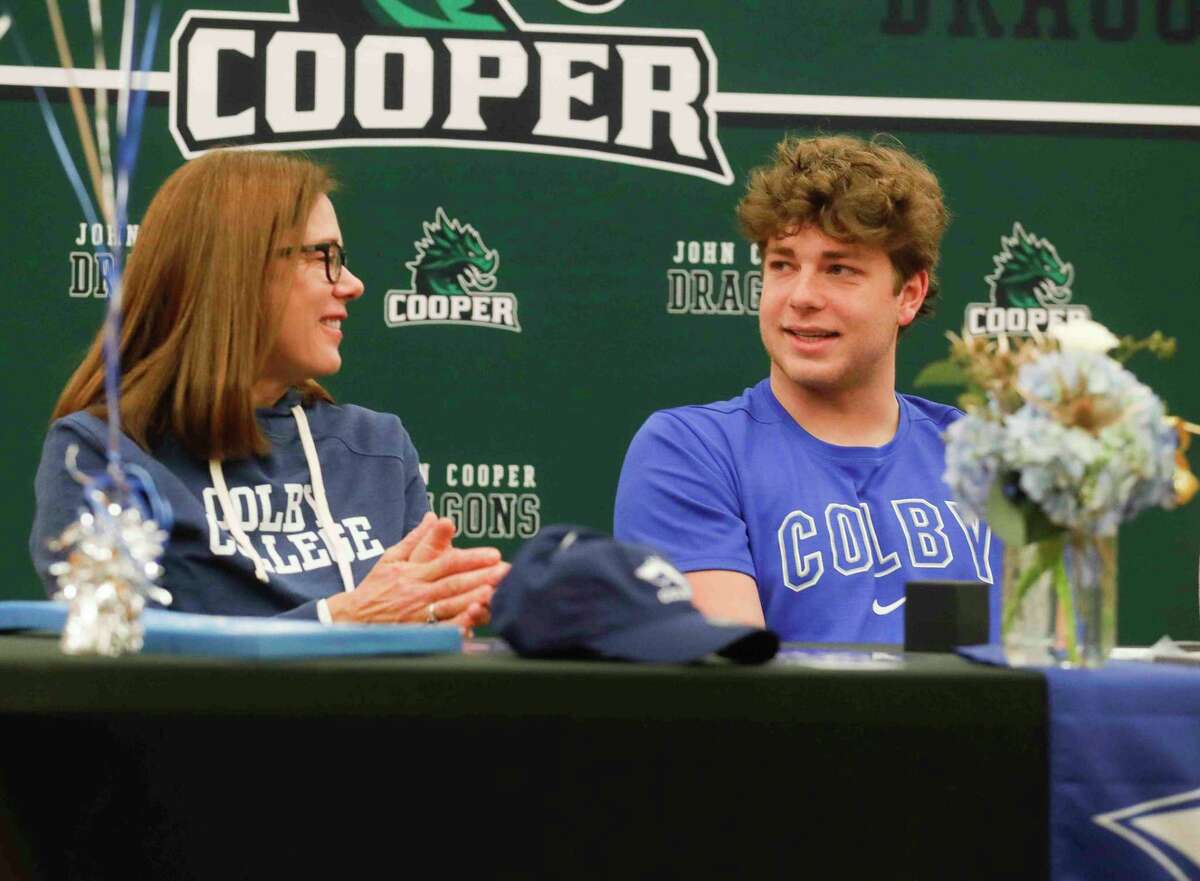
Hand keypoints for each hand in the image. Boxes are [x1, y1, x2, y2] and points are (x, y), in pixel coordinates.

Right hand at [325, 513, 508, 631]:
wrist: (352, 619)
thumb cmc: (375, 588)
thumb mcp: (391, 558)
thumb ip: (416, 539)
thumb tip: (435, 516)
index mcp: (413, 572)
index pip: (447, 562)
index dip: (472, 558)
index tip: (494, 554)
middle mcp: (417, 592)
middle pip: (453, 583)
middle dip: (482, 577)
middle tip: (506, 572)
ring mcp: (417, 615)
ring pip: (450, 606)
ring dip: (473, 600)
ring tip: (495, 594)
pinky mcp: (416, 634)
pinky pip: (439, 631)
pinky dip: (456, 627)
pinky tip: (473, 624)